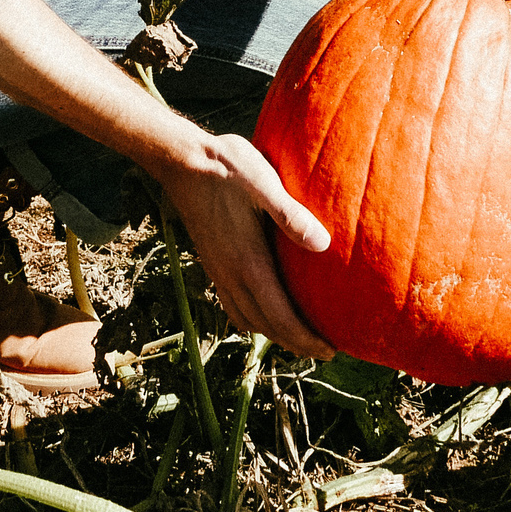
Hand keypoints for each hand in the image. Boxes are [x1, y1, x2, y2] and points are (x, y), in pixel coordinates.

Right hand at [160, 132, 335, 358]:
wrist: (180, 159)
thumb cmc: (226, 166)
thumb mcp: (263, 182)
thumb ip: (291, 214)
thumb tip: (324, 244)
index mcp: (248, 262)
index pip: (280, 318)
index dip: (305, 339)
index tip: (330, 351)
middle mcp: (230, 274)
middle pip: (265, 326)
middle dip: (295, 344)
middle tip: (324, 352)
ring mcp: (218, 269)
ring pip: (247, 319)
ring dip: (274, 334)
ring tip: (298, 338)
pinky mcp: (211, 261)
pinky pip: (232, 305)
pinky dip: (252, 319)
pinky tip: (261, 313)